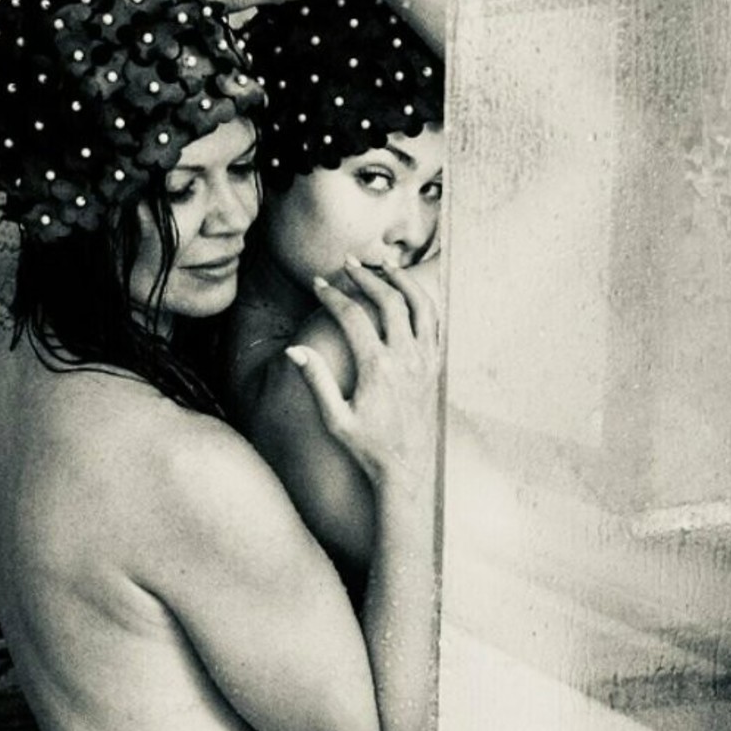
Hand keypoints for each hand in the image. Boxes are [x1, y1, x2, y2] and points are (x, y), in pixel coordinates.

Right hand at [286, 260, 440, 490]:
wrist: (406, 468)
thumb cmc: (366, 447)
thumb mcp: (335, 418)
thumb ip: (315, 381)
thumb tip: (294, 351)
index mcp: (377, 368)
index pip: (353, 317)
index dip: (333, 296)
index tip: (318, 283)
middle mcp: (406, 359)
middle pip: (389, 300)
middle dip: (366, 276)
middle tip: (348, 263)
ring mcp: (425, 361)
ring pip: (420, 304)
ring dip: (402, 280)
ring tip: (385, 265)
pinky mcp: (436, 367)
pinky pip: (435, 323)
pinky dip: (424, 301)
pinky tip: (410, 292)